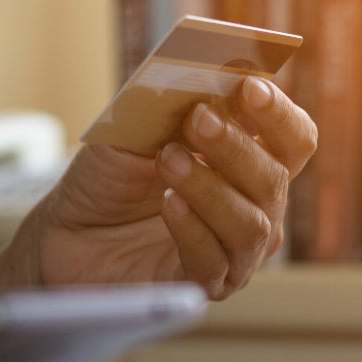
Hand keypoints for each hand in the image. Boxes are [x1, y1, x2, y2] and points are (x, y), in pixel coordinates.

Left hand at [31, 76, 316, 299]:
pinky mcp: (203, 286)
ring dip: (210, 187)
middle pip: (274, 179)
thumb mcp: (134, 129)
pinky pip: (212, 261)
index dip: (278, 113)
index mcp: (253, 163)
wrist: (67, 231)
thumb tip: (194, 75)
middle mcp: (256, 209)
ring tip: (169, 160)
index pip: (294, 139)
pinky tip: (169, 204)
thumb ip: (167, 104)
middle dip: (236, 146)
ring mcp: (235, 252)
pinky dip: (192, 229)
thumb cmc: (110, 178)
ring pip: (250, 225)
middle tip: (198, 119)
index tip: (248, 87)